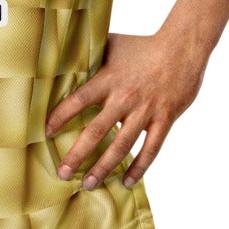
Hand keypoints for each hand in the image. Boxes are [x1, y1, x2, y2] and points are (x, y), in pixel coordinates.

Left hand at [45, 30, 206, 189]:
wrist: (183, 47)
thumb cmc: (144, 46)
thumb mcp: (113, 44)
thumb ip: (91, 55)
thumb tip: (64, 57)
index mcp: (109, 79)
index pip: (78, 100)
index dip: (60, 116)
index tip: (45, 132)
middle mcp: (125, 98)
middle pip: (96, 131)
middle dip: (77, 155)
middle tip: (62, 173)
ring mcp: (146, 111)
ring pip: (121, 146)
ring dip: (104, 168)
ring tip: (88, 184)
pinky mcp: (164, 119)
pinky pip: (151, 149)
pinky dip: (139, 168)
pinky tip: (127, 182)